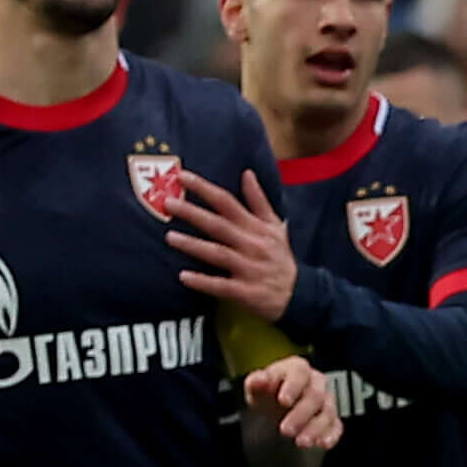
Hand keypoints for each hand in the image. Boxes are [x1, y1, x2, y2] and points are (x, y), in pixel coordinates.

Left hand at [169, 170, 301, 318]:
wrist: (299, 294)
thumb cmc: (280, 257)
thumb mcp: (275, 225)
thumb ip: (259, 200)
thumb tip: (247, 173)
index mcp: (256, 227)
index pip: (227, 202)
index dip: (205, 189)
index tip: (182, 177)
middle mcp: (251, 244)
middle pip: (219, 225)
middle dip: (193, 213)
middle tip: (168, 203)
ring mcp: (248, 268)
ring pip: (218, 254)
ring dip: (193, 246)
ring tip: (169, 237)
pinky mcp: (246, 292)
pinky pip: (222, 286)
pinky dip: (203, 282)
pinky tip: (184, 277)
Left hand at [249, 356, 341, 448]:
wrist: (276, 415)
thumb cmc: (268, 397)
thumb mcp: (256, 390)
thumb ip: (256, 383)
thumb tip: (257, 380)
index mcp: (297, 370)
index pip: (299, 372)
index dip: (292, 386)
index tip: (283, 401)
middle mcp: (316, 383)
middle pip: (315, 395)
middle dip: (301, 414)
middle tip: (286, 430)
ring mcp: (326, 402)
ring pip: (327, 413)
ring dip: (314, 429)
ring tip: (301, 442)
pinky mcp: (332, 421)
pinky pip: (336, 427)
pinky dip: (330, 436)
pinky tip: (321, 443)